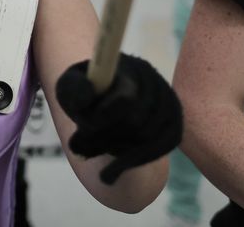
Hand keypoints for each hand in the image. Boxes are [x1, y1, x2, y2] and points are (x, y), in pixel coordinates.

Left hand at [56, 53, 181, 183]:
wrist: (103, 104)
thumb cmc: (84, 92)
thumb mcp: (70, 85)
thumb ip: (75, 89)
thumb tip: (87, 98)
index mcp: (133, 68)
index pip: (126, 98)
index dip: (103, 117)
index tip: (81, 127)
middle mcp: (158, 85)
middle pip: (135, 123)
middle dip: (102, 137)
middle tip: (75, 146)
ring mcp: (171, 109)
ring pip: (143, 140)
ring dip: (111, 149)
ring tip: (83, 151)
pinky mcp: (173, 132)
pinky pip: (155, 153)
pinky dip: (127, 164)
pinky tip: (107, 174)